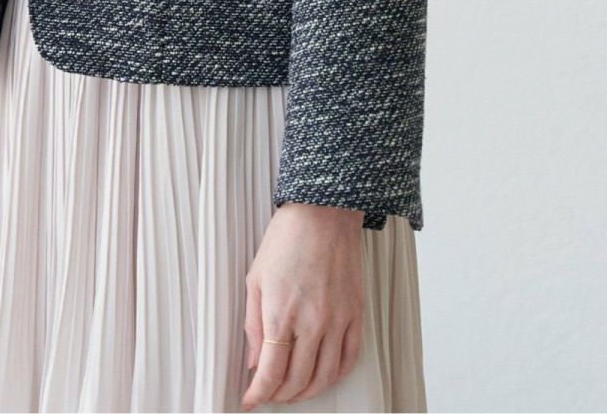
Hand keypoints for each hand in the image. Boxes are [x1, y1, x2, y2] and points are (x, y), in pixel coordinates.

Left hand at [241, 202, 364, 408]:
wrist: (323, 212)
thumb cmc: (286, 239)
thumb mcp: (256, 279)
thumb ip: (253, 325)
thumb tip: (254, 361)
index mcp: (282, 314)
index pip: (271, 372)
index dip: (258, 394)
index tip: (250, 400)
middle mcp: (312, 322)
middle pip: (298, 379)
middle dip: (280, 395)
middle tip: (270, 394)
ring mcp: (338, 319)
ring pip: (326, 376)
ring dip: (308, 391)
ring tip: (295, 391)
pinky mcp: (356, 313)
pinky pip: (350, 357)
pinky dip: (337, 375)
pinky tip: (325, 376)